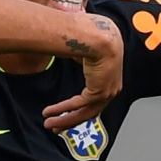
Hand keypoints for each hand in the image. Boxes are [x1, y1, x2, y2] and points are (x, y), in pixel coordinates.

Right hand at [42, 16, 123, 131]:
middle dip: (71, 119)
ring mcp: (107, 92)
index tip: (67, 112)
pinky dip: (63, 111)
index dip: (79, 106)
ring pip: (84, 112)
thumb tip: (69, 52)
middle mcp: (111, 86)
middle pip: (90, 110)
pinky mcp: (98, 94)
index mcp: (110, 75)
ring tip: (49, 124)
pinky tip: (50, 113)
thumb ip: (78, 56)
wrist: (98, 35)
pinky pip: (78, 107)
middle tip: (57, 126)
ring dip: (64, 119)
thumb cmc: (92, 34)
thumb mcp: (84, 48)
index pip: (95, 97)